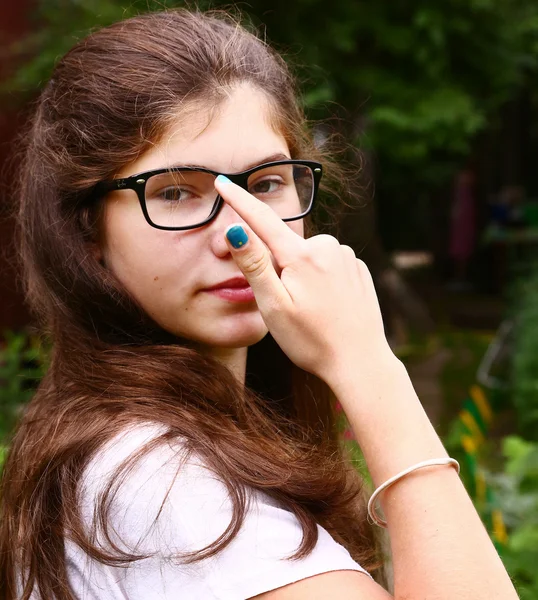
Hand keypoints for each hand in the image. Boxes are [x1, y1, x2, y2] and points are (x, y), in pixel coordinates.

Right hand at [214, 176, 394, 384]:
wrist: (360, 363)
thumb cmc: (312, 340)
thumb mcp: (274, 306)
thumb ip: (254, 265)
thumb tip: (235, 230)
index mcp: (301, 255)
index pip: (261, 220)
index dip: (239, 200)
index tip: (222, 180)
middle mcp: (327, 247)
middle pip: (286, 247)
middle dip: (278, 268)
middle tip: (288, 307)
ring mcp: (346, 257)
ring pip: (308, 257)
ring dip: (301, 275)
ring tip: (310, 310)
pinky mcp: (358, 268)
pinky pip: (328, 265)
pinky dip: (321, 279)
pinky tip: (327, 305)